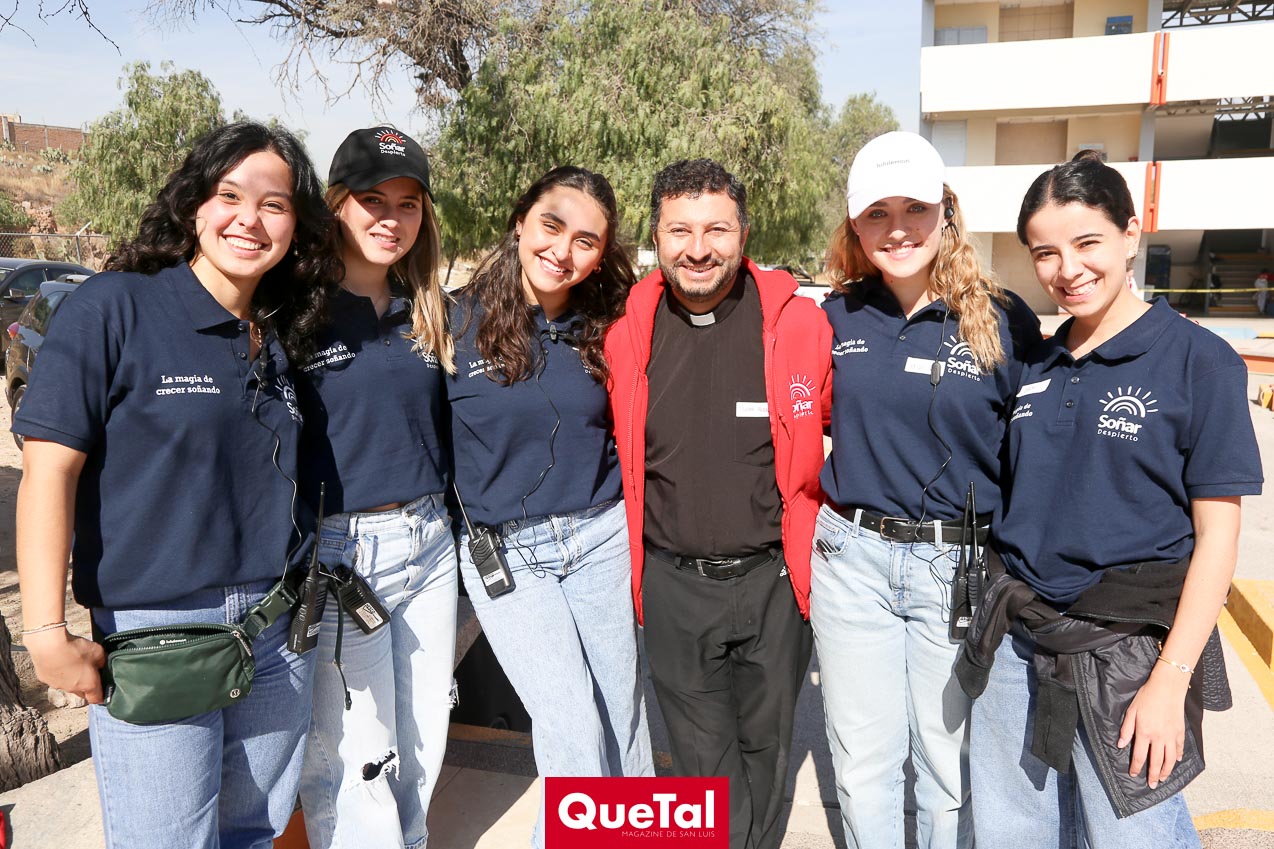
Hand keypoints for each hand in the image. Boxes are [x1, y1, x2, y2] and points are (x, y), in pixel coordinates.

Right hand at [25, 629, 105, 703]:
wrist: (49, 646)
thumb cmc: (76, 650)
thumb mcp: (98, 652)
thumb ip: (102, 661)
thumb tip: (100, 665)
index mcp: (88, 685)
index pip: (97, 699)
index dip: (101, 695)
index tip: (103, 689)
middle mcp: (72, 689)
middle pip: (82, 693)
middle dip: (86, 686)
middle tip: (89, 673)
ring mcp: (57, 685)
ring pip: (67, 686)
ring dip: (71, 678)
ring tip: (72, 663)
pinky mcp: (44, 679)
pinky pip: (54, 678)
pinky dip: (58, 672)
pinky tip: (58, 660)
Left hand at [1118, 665, 1188, 788]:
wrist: (1167, 688)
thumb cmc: (1146, 697)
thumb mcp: (1131, 711)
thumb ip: (1126, 729)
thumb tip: (1121, 745)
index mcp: (1144, 733)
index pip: (1139, 756)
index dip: (1135, 767)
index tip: (1133, 774)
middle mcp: (1158, 738)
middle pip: (1156, 762)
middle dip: (1153, 775)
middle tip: (1151, 785)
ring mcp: (1171, 736)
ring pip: (1170, 759)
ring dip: (1166, 771)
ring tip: (1163, 778)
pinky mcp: (1180, 732)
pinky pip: (1179, 748)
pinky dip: (1178, 756)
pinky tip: (1176, 761)